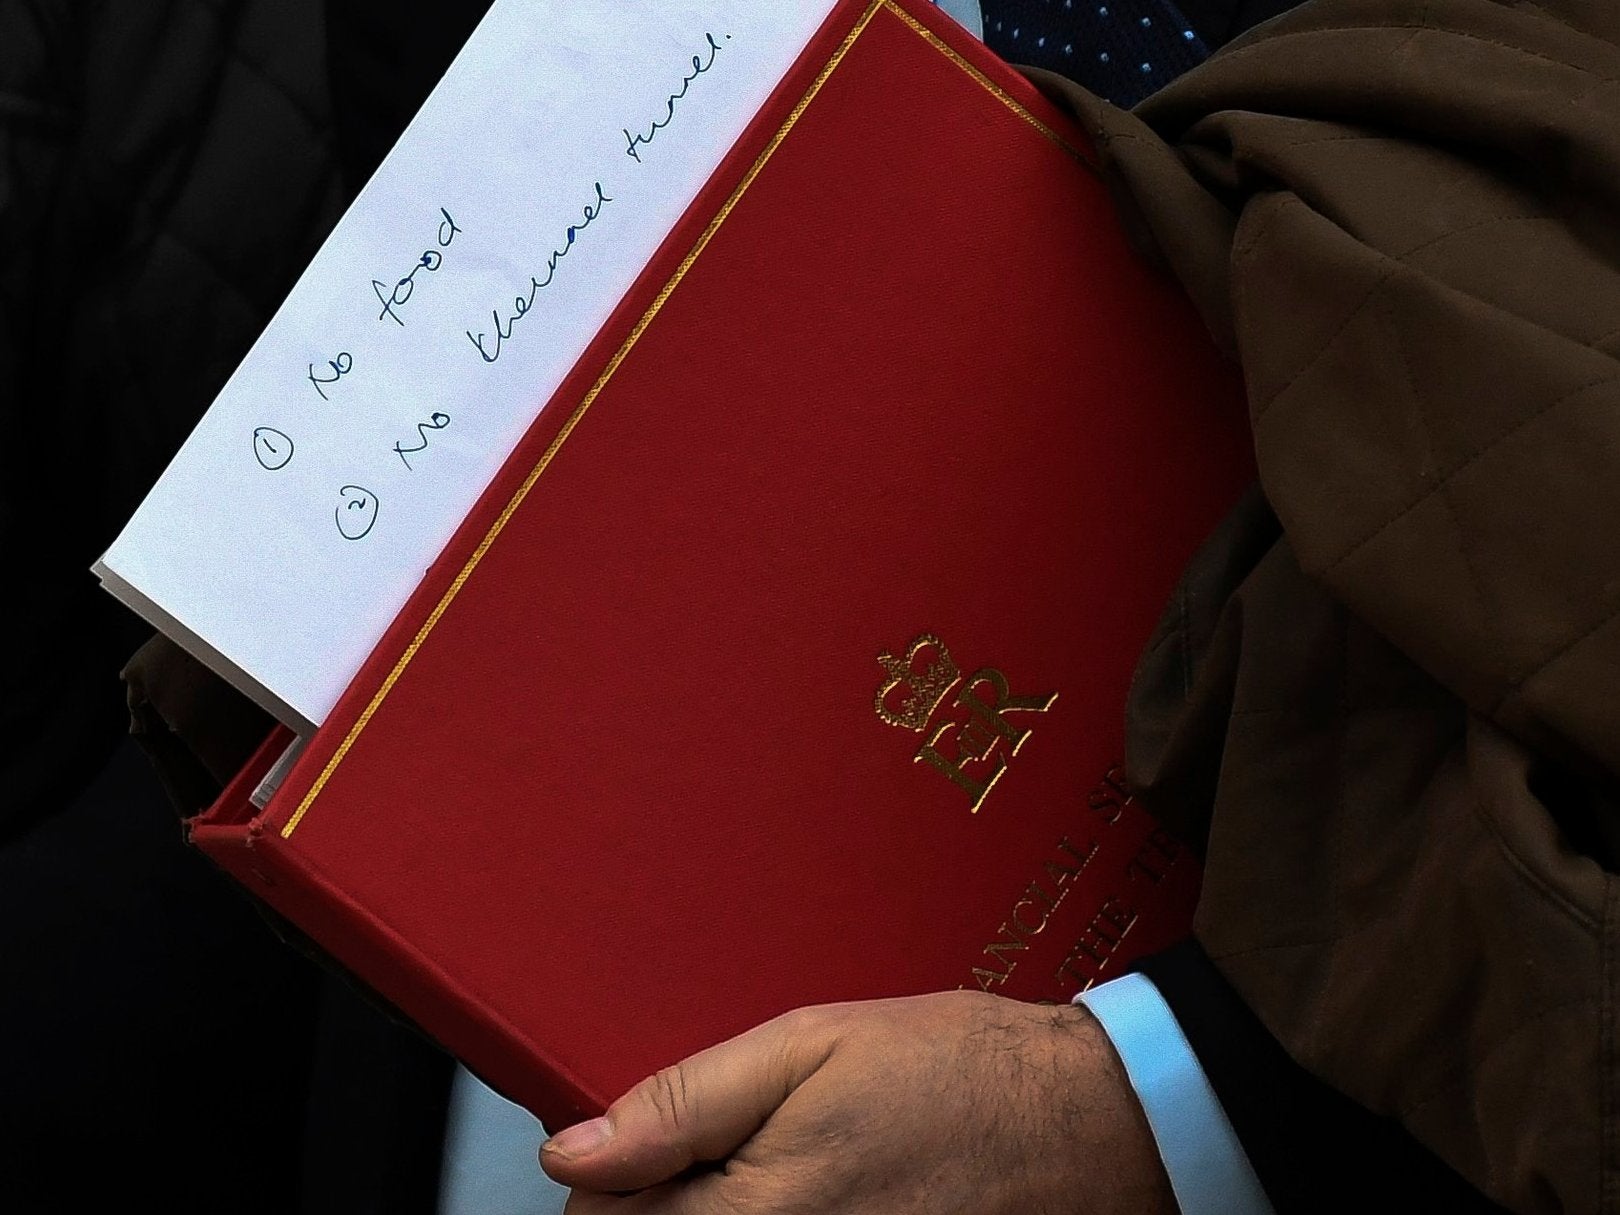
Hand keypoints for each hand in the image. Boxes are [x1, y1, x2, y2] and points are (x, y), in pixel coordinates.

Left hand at [540, 990, 1174, 1213]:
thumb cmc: (961, 1076)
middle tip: (723, 1162)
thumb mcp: (812, 1046)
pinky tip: (821, 1200)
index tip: (643, 1154)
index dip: (609, 1186)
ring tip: (782, 1179)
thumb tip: (577, 1152)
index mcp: (757, 1212)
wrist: (1088, 1125)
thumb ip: (686, 1102)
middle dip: (666, 1210)